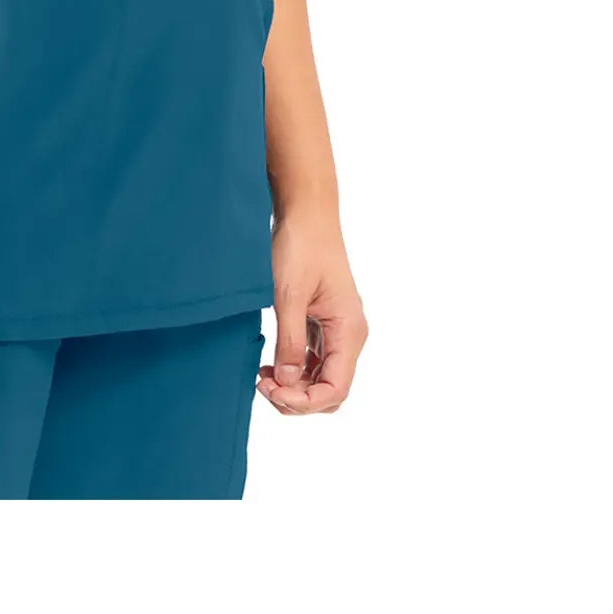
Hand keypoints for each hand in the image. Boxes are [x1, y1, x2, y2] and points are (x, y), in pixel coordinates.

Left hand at [258, 210, 366, 414]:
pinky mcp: (324, 321)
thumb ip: (290, 341)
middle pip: (331, 390)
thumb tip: (287, 382)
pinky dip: (295, 368)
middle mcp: (349, 334)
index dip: (304, 401)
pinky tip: (270, 364)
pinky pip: (315, 359)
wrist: (306, 211)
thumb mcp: (289, 295)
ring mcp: (338, 328)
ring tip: (263, 376)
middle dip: (298, 398)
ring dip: (295, 385)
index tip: (271, 389)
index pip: (336, 389)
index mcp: (349, 330)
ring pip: (322, 377)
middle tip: (263, 385)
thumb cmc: (301, 245)